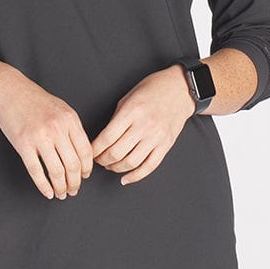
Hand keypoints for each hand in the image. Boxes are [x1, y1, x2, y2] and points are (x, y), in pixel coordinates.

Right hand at [0, 70, 93, 200]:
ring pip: (57, 172)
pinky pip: (36, 172)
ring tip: (61, 193)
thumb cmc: (33, 99)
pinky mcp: (23, 145)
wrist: (8, 91)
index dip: (87, 169)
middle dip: (75, 183)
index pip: (85, 151)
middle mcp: (57, 129)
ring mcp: (40, 137)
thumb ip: (72, 128)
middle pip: (73, 165)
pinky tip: (47, 191)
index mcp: (70, 120)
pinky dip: (44, 186)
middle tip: (73, 190)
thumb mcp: (61, 108)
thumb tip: (81, 153)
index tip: (84, 176)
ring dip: (61, 187)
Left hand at [90, 67, 195, 185]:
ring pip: (131, 162)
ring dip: (115, 168)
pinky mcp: (166, 146)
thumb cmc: (153, 89)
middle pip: (116, 152)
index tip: (89, 152)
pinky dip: (135, 176)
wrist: (180, 90)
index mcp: (131, 111)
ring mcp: (156, 137)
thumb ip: (117, 118)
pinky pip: (149, 167)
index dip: (94, 149)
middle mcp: (144, 126)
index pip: (107, 137)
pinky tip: (125, 178)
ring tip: (110, 166)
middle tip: (97, 160)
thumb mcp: (128, 97)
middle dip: (102, 160)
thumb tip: (104, 139)